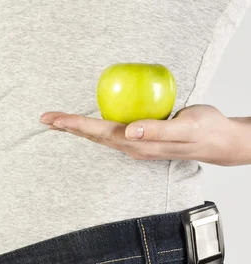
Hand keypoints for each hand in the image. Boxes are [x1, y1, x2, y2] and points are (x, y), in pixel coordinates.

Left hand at [39, 104, 246, 166]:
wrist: (218, 141)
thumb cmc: (204, 131)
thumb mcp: (185, 128)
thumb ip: (157, 131)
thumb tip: (128, 131)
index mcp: (137, 144)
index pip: (99, 132)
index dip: (76, 125)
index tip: (56, 119)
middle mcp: (131, 146)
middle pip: (92, 135)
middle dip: (67, 127)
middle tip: (44, 117)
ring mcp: (134, 144)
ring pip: (98, 135)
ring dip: (76, 128)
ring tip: (56, 121)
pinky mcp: (139, 138)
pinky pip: (109, 131)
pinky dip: (92, 126)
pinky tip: (85, 121)